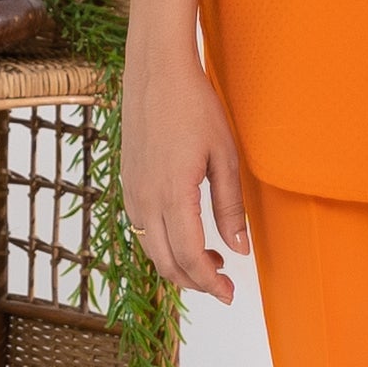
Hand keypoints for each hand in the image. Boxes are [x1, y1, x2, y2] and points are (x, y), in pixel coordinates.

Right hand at [120, 0, 249, 303]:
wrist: (156, 73)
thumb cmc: (195, 107)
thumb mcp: (225, 156)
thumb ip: (230, 206)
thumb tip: (240, 249)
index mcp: (173, 195)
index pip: (191, 258)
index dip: (211, 283)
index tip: (231, 293)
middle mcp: (145, 200)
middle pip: (167, 263)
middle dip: (195, 282)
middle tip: (224, 285)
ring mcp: (132, 193)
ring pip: (151, 250)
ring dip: (179, 266)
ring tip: (211, 262)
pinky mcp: (127, 184)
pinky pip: (141, 230)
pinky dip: (162, 245)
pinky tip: (186, 236)